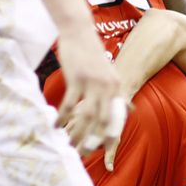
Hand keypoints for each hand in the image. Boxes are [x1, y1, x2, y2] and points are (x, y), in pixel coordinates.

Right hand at [54, 29, 126, 157]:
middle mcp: (108, 88)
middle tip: (82, 154)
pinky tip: (55, 126)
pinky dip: (62, 117)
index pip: (117, 117)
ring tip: (67, 145)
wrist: (79, 31)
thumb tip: (130, 108)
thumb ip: (118, 92)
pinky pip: (69, 104)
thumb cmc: (92, 54)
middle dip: (92, 141)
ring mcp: (93, 84)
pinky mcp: (77, 79)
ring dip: (76, 133)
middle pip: (102, 122)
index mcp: (117, 88)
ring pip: (85, 116)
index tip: (102, 150)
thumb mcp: (110, 73)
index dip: (110, 135)